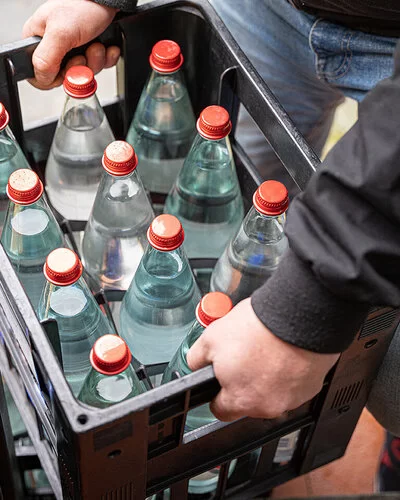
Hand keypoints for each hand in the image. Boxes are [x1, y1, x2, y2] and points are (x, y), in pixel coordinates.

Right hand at [23, 0, 119, 88]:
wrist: (109, 0)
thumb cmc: (82, 6)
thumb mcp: (60, 33)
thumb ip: (46, 58)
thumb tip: (41, 78)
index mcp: (37, 40)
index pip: (38, 74)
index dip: (53, 78)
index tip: (65, 69)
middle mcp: (54, 47)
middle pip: (65, 77)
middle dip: (79, 67)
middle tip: (83, 53)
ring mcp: (73, 50)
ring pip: (84, 73)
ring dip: (95, 61)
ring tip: (96, 45)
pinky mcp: (90, 51)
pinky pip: (99, 67)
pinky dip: (106, 59)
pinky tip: (106, 47)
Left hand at [187, 298, 338, 420]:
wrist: (297, 316)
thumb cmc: (257, 328)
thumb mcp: (210, 338)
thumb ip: (198, 358)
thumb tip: (195, 365)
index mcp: (240, 400)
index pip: (220, 411)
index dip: (217, 393)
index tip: (220, 381)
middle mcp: (268, 407)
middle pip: (248, 401)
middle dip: (244, 382)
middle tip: (245, 355)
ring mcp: (293, 399)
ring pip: (273, 393)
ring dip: (268, 377)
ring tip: (265, 349)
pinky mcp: (311, 387)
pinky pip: (294, 384)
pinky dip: (288, 371)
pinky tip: (283, 351)